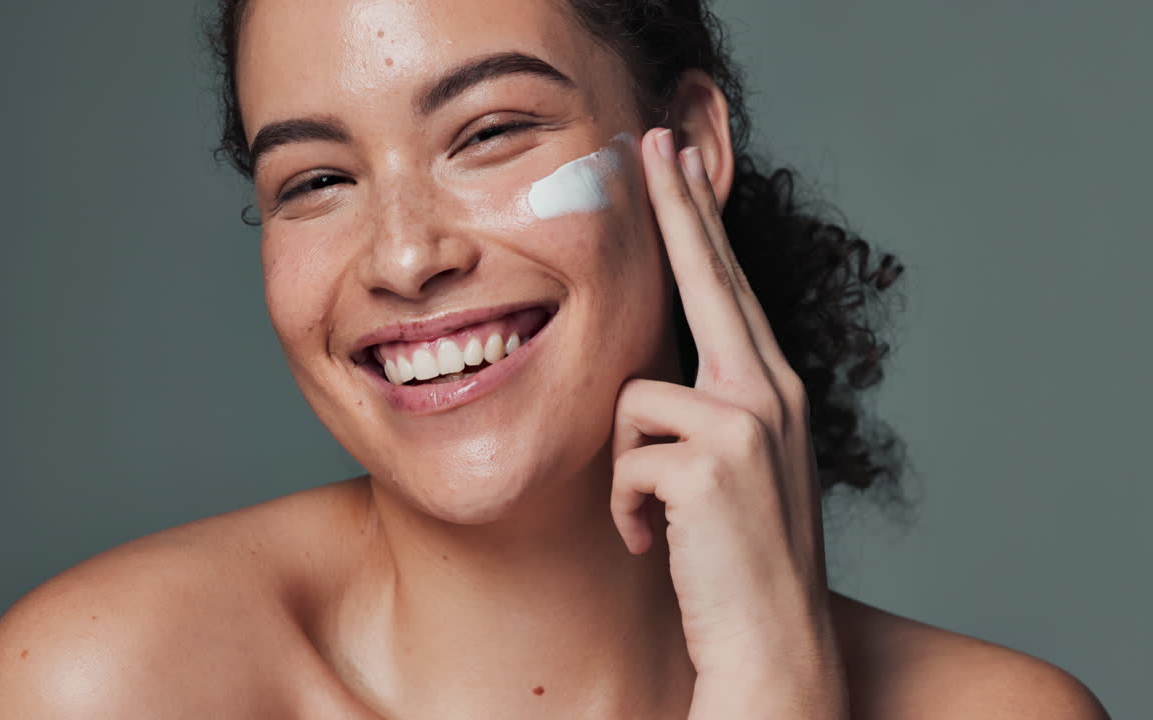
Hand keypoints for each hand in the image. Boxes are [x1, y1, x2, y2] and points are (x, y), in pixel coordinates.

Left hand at [610, 128, 848, 717]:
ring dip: (630, 473)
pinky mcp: (714, 458)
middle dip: (680, 206)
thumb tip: (647, 386)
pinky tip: (655, 543)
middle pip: (708, 277)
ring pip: (634, 400)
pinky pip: (628, 457)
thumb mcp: (726, 474)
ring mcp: (749, 420)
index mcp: (770, 393)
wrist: (773, 647)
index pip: (728, 289)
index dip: (701, 223)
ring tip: (658, 524)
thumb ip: (700, 416)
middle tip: (658, 140)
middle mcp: (769, 391)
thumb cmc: (736, 564)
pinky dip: (627, 509)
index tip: (681, 161)